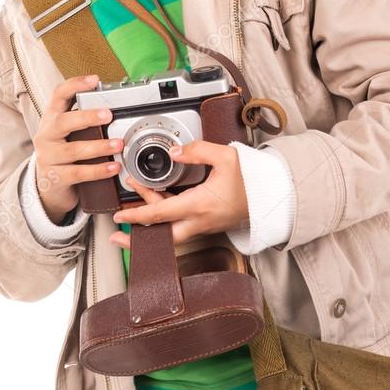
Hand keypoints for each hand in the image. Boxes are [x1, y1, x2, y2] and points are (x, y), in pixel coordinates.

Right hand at [32, 74, 123, 224]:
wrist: (47, 185)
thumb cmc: (63, 152)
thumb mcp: (67, 132)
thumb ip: (84, 119)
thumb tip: (114, 105)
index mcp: (52, 118)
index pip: (59, 95)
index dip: (75, 85)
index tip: (94, 80)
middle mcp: (47, 135)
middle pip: (63, 122)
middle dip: (87, 117)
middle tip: (108, 115)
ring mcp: (48, 157)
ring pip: (73, 150)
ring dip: (99, 147)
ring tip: (118, 144)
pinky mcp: (55, 177)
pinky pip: (78, 173)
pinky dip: (97, 170)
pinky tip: (113, 167)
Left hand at [108, 140, 249, 248]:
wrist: (272, 195)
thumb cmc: (252, 178)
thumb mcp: (226, 156)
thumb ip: (197, 150)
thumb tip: (174, 151)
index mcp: (200, 205)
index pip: (160, 214)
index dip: (137, 215)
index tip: (119, 215)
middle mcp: (200, 221)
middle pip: (162, 237)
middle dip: (137, 239)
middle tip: (117, 235)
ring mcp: (205, 226)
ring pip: (171, 233)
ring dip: (151, 226)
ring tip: (133, 213)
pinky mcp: (209, 225)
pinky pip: (182, 227)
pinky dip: (166, 221)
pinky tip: (159, 207)